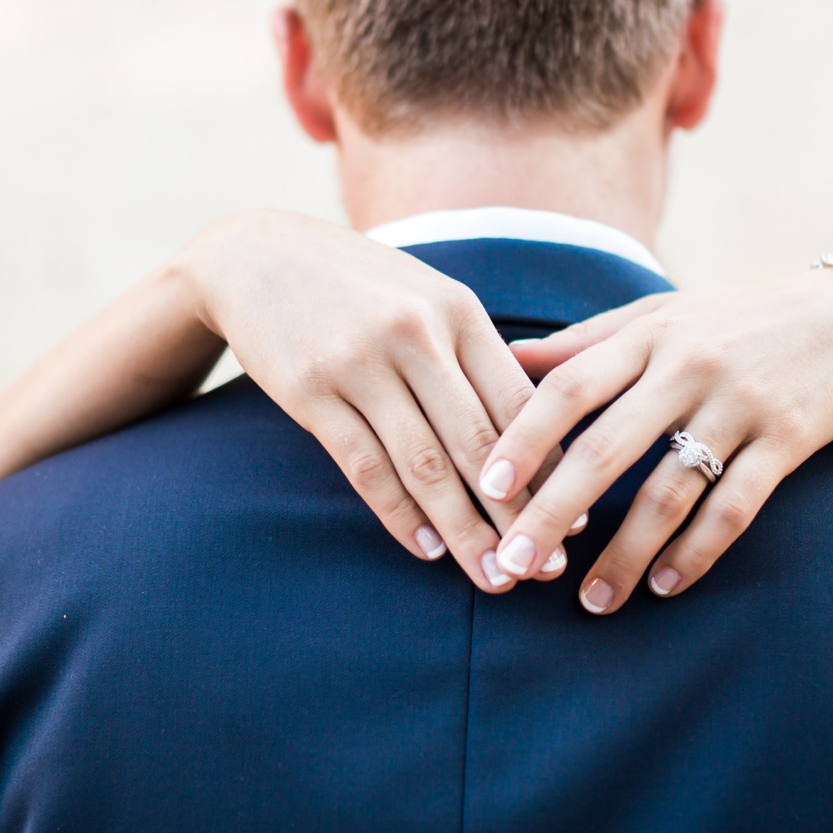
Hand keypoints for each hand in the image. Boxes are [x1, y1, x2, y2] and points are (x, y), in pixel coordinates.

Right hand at [181, 211, 572, 588]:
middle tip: (545, 568)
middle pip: (479, 441)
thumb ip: (476, 354)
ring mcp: (359, 362)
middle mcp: (414, 333)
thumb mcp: (428, 297)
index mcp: (458, 309)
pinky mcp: (310, 391)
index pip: (518, 401)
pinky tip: (428, 549)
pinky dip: (400, 515)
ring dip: (464, 530)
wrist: (257, 255)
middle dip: (517, 514)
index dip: (550, 467)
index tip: (575, 518)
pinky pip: (365, 467)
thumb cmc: (363, 286)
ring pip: (425, 464)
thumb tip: (539, 435)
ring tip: (491, 577)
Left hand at [474, 268, 832, 612]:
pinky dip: (698, 552)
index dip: (525, 437)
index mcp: (649, 334)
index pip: (571, 386)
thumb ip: (588, 340)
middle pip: (608, 446)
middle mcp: (690, 366)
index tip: (485, 486)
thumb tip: (509, 358)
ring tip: (591, 602)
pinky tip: (665, 586)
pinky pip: (734, 507)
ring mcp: (740, 405)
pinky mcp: (786, 441)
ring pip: (670, 491)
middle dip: (554, 510)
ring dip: (626, 554)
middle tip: (513, 563)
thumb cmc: (737, 320)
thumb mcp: (663, 315)